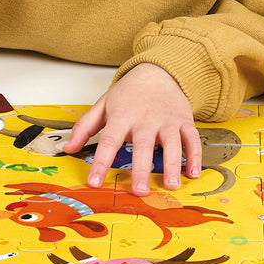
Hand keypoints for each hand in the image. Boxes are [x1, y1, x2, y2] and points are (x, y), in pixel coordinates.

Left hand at [63, 63, 201, 195]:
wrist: (158, 72)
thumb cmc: (129, 93)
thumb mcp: (103, 105)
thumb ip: (85, 127)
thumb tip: (68, 149)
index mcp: (122, 116)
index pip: (108, 141)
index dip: (101, 162)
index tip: (94, 182)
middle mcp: (145, 119)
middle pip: (143, 146)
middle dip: (141, 169)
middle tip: (139, 191)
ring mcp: (167, 120)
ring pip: (172, 144)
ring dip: (172, 165)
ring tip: (171, 186)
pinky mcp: (184, 121)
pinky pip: (192, 139)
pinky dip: (195, 156)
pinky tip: (193, 173)